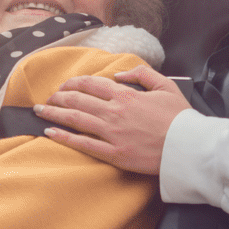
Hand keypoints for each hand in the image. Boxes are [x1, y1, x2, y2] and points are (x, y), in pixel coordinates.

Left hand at [33, 64, 190, 174]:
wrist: (188, 147)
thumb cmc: (180, 118)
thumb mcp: (165, 86)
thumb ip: (141, 74)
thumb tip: (119, 75)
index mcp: (126, 95)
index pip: (91, 85)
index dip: (73, 84)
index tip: (64, 86)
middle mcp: (115, 112)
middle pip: (77, 101)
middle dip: (58, 99)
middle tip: (46, 100)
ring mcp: (112, 134)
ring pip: (76, 120)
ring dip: (54, 114)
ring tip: (39, 112)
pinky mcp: (114, 154)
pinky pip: (83, 144)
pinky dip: (64, 137)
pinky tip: (50, 133)